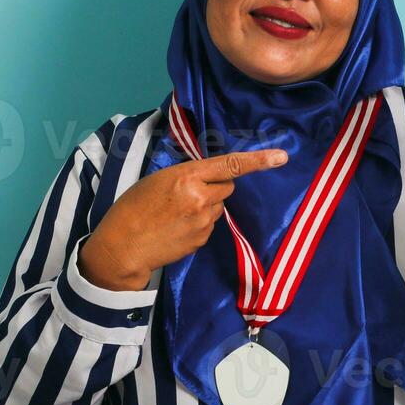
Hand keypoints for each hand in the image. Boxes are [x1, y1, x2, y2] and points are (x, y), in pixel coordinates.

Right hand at [77, 147, 288, 290]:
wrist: (122, 247)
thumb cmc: (132, 207)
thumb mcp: (156, 179)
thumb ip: (186, 176)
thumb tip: (207, 178)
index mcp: (187, 177)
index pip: (230, 165)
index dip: (258, 160)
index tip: (281, 157)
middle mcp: (200, 197)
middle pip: (227, 187)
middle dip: (215, 187)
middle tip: (188, 194)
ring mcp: (204, 221)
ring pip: (219, 207)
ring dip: (206, 206)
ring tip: (176, 214)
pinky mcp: (203, 239)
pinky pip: (210, 224)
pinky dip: (199, 223)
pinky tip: (176, 228)